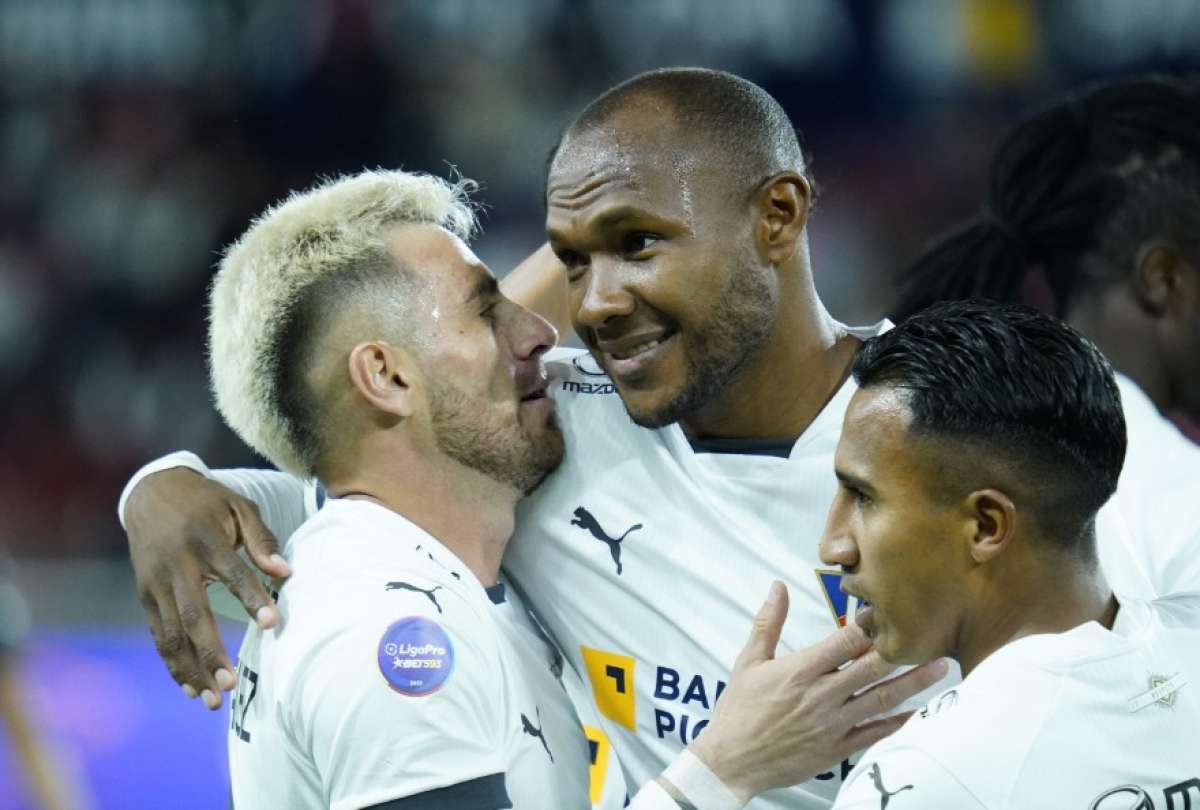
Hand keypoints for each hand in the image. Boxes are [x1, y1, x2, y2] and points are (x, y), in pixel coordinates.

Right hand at [125, 468, 290, 708]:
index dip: (251, 598)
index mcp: (204, 540)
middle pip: (193, 615)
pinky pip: (159, 635)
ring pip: (171, 635)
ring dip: (191, 669)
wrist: (151, 492)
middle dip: (211, 652)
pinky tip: (190, 687)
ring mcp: (155, 584)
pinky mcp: (145, 596)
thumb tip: (285, 573)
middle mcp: (176, 566)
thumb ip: (262, 539)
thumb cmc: (207, 502)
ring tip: (213, 700)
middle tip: (231, 684)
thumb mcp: (238, 506)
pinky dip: (172, 663)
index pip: (232, 572)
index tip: (272, 623)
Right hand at [687, 582, 948, 803]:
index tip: (887, 612)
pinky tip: (917, 712)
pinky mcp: (836, 748)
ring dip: (913, 684)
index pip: (845, 642)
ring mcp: (832, 724)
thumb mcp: (748, 661)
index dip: (869, 626)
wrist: (732, 761)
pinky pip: (874, 733)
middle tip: (933, 638)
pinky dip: (897, 722)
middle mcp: (822, 696)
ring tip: (941, 669)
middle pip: (872, 669)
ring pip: (881, 700)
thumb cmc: (738, 709)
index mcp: (800, 671)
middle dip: (904, 652)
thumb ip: (768, 622)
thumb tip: (777, 587)